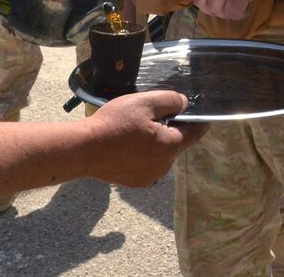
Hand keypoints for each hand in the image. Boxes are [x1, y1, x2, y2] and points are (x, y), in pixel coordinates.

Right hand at [84, 90, 204, 186]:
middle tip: (151, 116)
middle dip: (170, 129)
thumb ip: (170, 101)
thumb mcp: (145, 102)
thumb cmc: (115, 123)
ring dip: (155, 143)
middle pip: (176, 143)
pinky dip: (143, 155)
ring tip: (136, 130)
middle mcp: (164, 166)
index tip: (198, 112)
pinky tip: (127, 145)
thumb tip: (184, 104)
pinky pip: (148, 164)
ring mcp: (150, 177)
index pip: (196, 133)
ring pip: (161, 154)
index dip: (199, 120)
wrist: (84, 149)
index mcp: (170, 146)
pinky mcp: (136, 182)